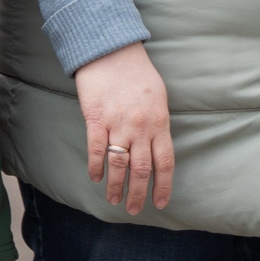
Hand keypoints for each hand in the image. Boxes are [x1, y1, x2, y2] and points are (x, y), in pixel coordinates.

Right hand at [75, 41, 173, 213]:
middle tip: (134, 210)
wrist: (110, 50)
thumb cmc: (136, 71)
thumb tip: (156, 143)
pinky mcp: (96, 119)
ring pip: (119, 164)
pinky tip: (95, 177)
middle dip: (138, 194)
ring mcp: (118, 124)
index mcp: (159, 123)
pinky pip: (96, 149)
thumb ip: (158, 122)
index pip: (164, 163)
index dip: (163, 186)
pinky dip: (95, 167)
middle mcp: (141, 128)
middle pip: (141, 170)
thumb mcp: (158, 96)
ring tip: (114, 200)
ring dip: (117, 186)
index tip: (160, 202)